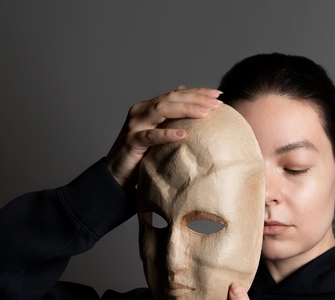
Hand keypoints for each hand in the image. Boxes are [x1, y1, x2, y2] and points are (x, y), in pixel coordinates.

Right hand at [104, 86, 221, 186]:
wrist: (116, 172)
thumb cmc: (141, 153)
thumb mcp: (158, 132)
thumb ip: (170, 117)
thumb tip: (184, 94)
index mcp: (149, 107)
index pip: (175, 94)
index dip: (197, 92)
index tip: (218, 93)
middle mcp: (141, 111)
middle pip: (170, 98)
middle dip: (195, 98)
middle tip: (216, 102)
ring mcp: (135, 125)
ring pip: (160, 110)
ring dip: (185, 110)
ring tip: (205, 114)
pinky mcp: (132, 141)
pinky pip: (150, 136)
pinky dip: (166, 134)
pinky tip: (182, 134)